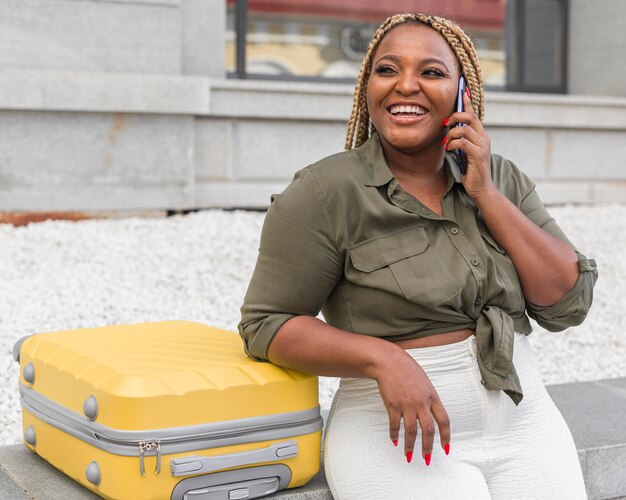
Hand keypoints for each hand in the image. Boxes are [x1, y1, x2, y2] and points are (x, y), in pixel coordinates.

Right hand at [373, 347, 449, 463]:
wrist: (389, 362)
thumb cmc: (407, 370)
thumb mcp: (425, 382)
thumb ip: (430, 398)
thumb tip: (432, 414)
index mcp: (433, 397)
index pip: (444, 421)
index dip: (446, 437)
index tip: (446, 448)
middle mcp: (422, 402)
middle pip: (429, 430)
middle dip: (428, 447)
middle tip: (427, 459)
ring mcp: (407, 404)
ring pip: (412, 431)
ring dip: (410, 446)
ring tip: (409, 456)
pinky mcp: (393, 405)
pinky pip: (395, 425)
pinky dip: (394, 435)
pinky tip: (394, 440)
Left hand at [444, 90, 496, 202]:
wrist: (482, 189)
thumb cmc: (472, 172)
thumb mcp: (465, 154)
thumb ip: (461, 142)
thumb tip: (449, 132)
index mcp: (481, 136)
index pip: (474, 115)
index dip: (468, 103)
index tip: (463, 91)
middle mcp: (484, 138)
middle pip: (470, 117)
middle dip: (454, 117)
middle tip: (444, 125)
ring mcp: (482, 146)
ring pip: (464, 129)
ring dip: (451, 134)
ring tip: (446, 143)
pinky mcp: (478, 155)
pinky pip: (462, 142)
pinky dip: (453, 144)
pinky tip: (450, 150)